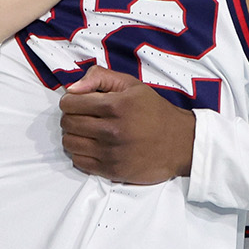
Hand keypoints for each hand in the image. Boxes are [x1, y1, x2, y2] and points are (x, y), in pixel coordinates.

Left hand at [59, 64, 196, 184]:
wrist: (180, 143)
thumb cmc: (155, 111)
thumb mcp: (132, 85)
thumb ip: (100, 77)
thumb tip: (72, 88)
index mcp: (116, 105)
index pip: (69, 104)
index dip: (70, 101)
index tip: (77, 103)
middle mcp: (112, 130)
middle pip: (67, 124)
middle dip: (70, 118)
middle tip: (83, 117)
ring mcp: (112, 153)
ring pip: (70, 144)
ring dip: (74, 136)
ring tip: (87, 132)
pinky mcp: (113, 171)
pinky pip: (79, 162)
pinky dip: (81, 154)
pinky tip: (93, 147)